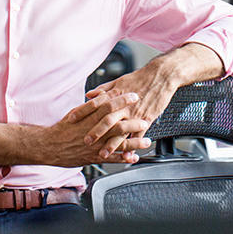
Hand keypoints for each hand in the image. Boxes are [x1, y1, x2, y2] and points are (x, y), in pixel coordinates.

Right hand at [47, 91, 152, 163]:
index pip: (110, 105)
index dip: (123, 100)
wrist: (52, 145)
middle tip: (145, 119)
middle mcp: (96, 131)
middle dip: (134, 122)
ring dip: (135, 142)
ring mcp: (97, 145)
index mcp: (90, 117)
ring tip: (147, 141)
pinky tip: (134, 157)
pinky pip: (113, 158)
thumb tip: (101, 96)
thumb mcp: (76, 112)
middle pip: (118, 124)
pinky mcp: (95, 157)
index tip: (134, 96)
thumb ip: (90, 106)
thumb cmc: (63, 129)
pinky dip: (124, 158)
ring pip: (119, 143)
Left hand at [71, 43, 225, 156]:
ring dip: (111, 144)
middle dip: (95, 132)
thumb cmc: (139, 79)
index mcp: (115, 95)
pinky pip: (137, 136)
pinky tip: (126, 156)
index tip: (72, 118)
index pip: (95, 104)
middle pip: (106, 120)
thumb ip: (103, 90)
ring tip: (101, 153)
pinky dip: (132, 147)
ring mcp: (135, 114)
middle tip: (85, 141)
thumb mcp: (119, 81)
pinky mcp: (146, 120)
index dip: (82, 111)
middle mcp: (123, 106)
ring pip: (121, 131)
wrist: (160, 77)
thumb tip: (88, 95)